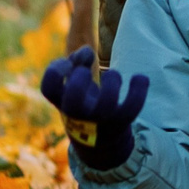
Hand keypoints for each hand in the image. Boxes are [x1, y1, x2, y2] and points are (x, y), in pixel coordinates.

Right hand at [41, 48, 150, 169]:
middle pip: (74, 103)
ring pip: (106, 105)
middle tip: (87, 73)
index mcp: (62, 102)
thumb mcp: (75, 82)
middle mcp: (78, 114)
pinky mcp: (121, 121)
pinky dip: (140, 87)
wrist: (98, 137)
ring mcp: (100, 119)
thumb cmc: (83, 100)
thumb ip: (77, 61)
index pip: (49, 88)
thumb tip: (86, 51)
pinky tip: (140, 78)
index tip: (69, 63)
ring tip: (112, 75)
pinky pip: (132, 107)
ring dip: (112, 80)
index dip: (56, 70)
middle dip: (80, 80)